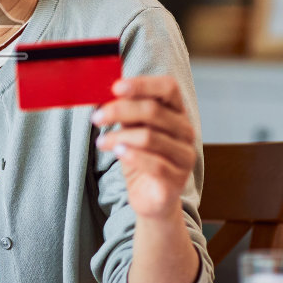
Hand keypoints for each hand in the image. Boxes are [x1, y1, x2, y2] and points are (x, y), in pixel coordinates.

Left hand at [91, 75, 196, 221]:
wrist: (152, 199)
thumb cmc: (141, 159)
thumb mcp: (132, 130)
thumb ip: (126, 112)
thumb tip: (105, 93)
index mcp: (177, 113)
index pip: (168, 88)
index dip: (142, 84)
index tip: (115, 87)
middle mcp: (186, 132)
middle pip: (154, 111)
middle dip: (120, 110)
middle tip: (96, 117)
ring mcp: (185, 156)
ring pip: (149, 137)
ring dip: (119, 137)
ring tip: (101, 142)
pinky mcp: (177, 179)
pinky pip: (155, 164)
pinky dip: (132, 156)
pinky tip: (118, 153)